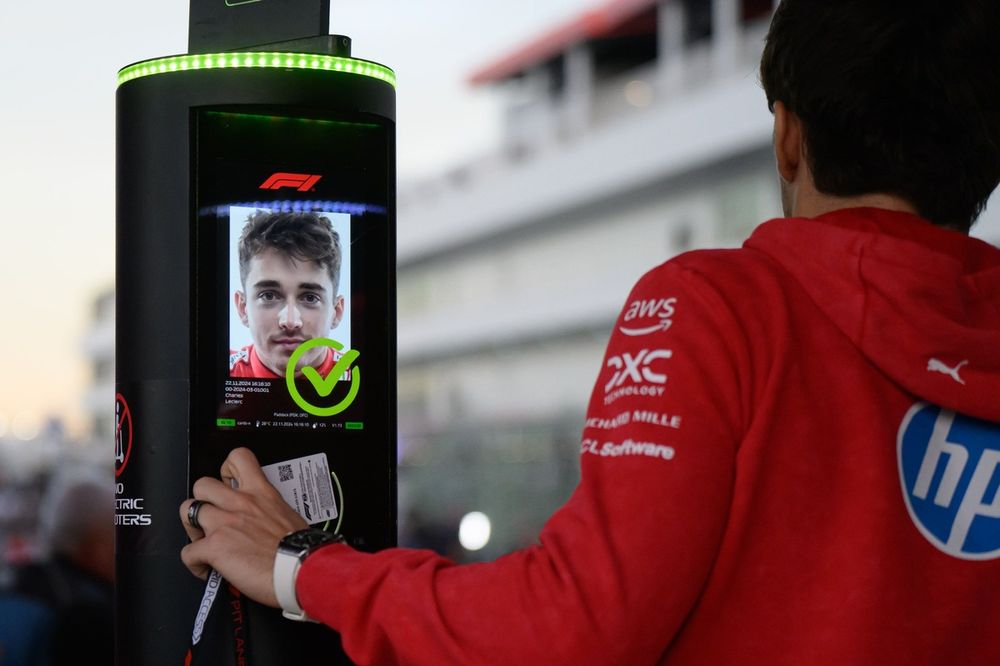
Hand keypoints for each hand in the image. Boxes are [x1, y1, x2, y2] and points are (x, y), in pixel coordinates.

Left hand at [179, 447, 307, 606]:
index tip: (227, 482)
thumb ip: (269, 511)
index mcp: (261, 493)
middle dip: (202, 500)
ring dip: (193, 528)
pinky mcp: (214, 547)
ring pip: (187, 511)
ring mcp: (224, 523)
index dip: (226, 469)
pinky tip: (207, 569)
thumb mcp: (289, 515)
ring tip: (204, 541)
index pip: (238, 458)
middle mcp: (240, 503)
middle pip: (202, 484)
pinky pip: (188, 552)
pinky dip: (194, 562)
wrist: (300, 570)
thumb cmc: (300, 550)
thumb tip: (261, 521)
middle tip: (211, 517)